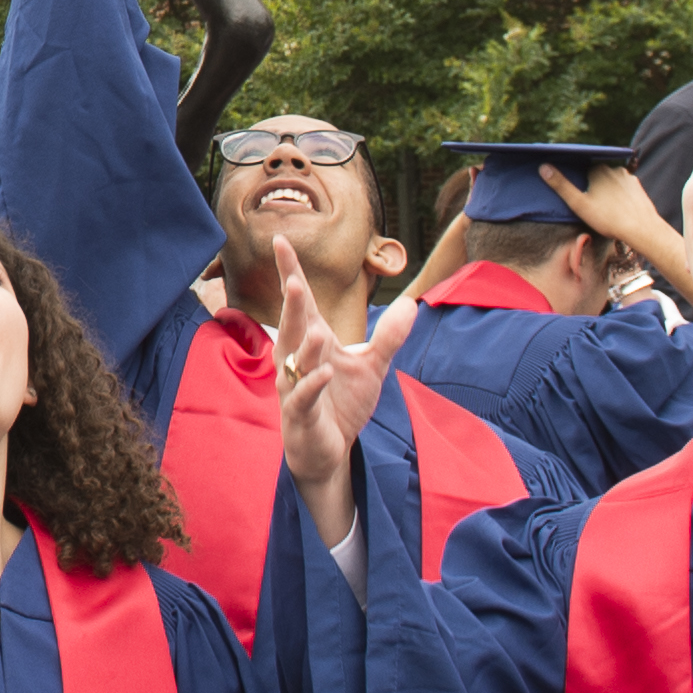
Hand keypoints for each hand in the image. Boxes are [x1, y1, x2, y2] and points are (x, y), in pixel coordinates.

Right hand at [273, 247, 409, 537]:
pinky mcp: (300, 414)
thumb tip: (411, 303)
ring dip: (305, 346)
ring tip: (316, 329)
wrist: (329, 450)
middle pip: (292, 326)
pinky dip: (312, 385)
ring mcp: (294, 387)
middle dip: (291, 304)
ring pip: (295, 361)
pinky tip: (324, 372)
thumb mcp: (373, 367)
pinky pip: (303, 397)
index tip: (281, 241)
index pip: (300, 302)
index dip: (289, 272)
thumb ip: (389, 336)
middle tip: (293, 280)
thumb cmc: (341, 403)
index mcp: (311, 341)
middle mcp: (296, 359)